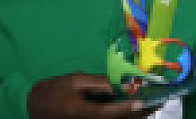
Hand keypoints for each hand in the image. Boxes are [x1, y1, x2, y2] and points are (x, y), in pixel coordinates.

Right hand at [27, 73, 158, 118]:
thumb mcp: (76, 81)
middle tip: (160, 101)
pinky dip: (127, 116)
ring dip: (136, 116)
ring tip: (154, 104)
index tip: (146, 101)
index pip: (111, 113)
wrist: (36, 106)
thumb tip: (122, 85)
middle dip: (140, 113)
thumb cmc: (56, 91)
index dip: (129, 108)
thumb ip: (99, 83)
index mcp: (83, 113)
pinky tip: (138, 109)